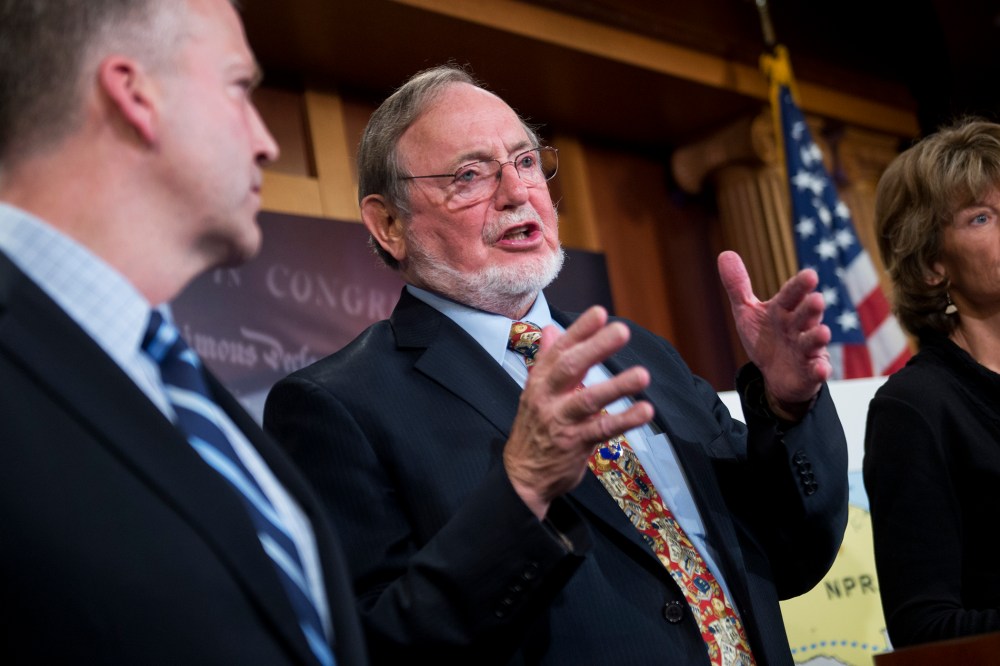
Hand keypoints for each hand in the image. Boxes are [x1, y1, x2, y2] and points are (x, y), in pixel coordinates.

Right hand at [503, 306, 653, 518]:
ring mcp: (560, 421)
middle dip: (596, 348)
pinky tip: (644, 410)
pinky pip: (602, 431)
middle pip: (570, 368)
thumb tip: (550, 329)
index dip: (580, 330)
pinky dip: (624, 420)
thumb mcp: (534, 392)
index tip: (600, 312)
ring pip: (588, 400)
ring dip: (616, 386)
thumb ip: (546, 360)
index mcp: (540, 381)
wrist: (522, 476)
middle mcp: (547, 397)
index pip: (559, 350)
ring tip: (642, 375)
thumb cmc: (534, 430)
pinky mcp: (574, 444)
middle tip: (621, 331)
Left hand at [718, 251, 830, 419]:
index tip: (809, 275)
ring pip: (813, 341)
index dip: (800, 286)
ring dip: (817, 337)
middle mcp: (799, 326)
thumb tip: (725, 253)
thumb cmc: (766, 337)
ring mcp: (806, 349)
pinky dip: (820, 370)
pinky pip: (816, 370)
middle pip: (805, 315)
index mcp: (784, 309)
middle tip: (816, 300)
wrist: (777, 374)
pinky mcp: (810, 371)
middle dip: (811, 308)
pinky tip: (821, 369)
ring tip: (823, 332)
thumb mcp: (748, 312)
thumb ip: (738, 287)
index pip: (792, 294)